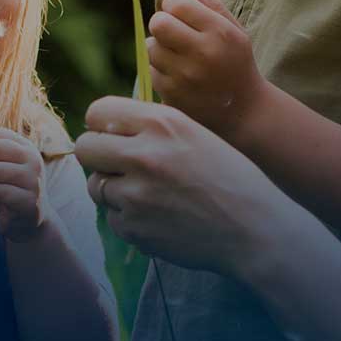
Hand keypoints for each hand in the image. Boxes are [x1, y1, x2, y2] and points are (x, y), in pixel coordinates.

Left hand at [74, 96, 317, 276]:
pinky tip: (160, 219)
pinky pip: (112, 218)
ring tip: (150, 196)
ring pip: (96, 186)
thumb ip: (152, 128)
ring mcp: (136, 194)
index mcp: (162, 123)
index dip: (101, 125)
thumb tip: (107, 128)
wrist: (255, 229)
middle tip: (119, 168)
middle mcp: (144, 154)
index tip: (111, 136)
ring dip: (114, 191)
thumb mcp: (195, 135)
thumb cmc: (230, 178)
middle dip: (98, 158)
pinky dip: (129, 220)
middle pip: (85, 148)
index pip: (97, 111)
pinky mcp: (134, 227)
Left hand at [145, 0, 268, 144]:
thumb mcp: (235, 32)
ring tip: (177, 54)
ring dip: (160, 47)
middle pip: (158, 23)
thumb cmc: (237, 64)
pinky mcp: (172, 95)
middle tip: (172, 31)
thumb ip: (213, 6)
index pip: (177, 3)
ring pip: (151, 47)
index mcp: (219, 33)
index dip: (173, 3)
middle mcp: (202, 53)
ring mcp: (185, 77)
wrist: (244, 111)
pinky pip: (151, 70)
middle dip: (162, 23)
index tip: (179, 12)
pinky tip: (178, 74)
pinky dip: (160, 69)